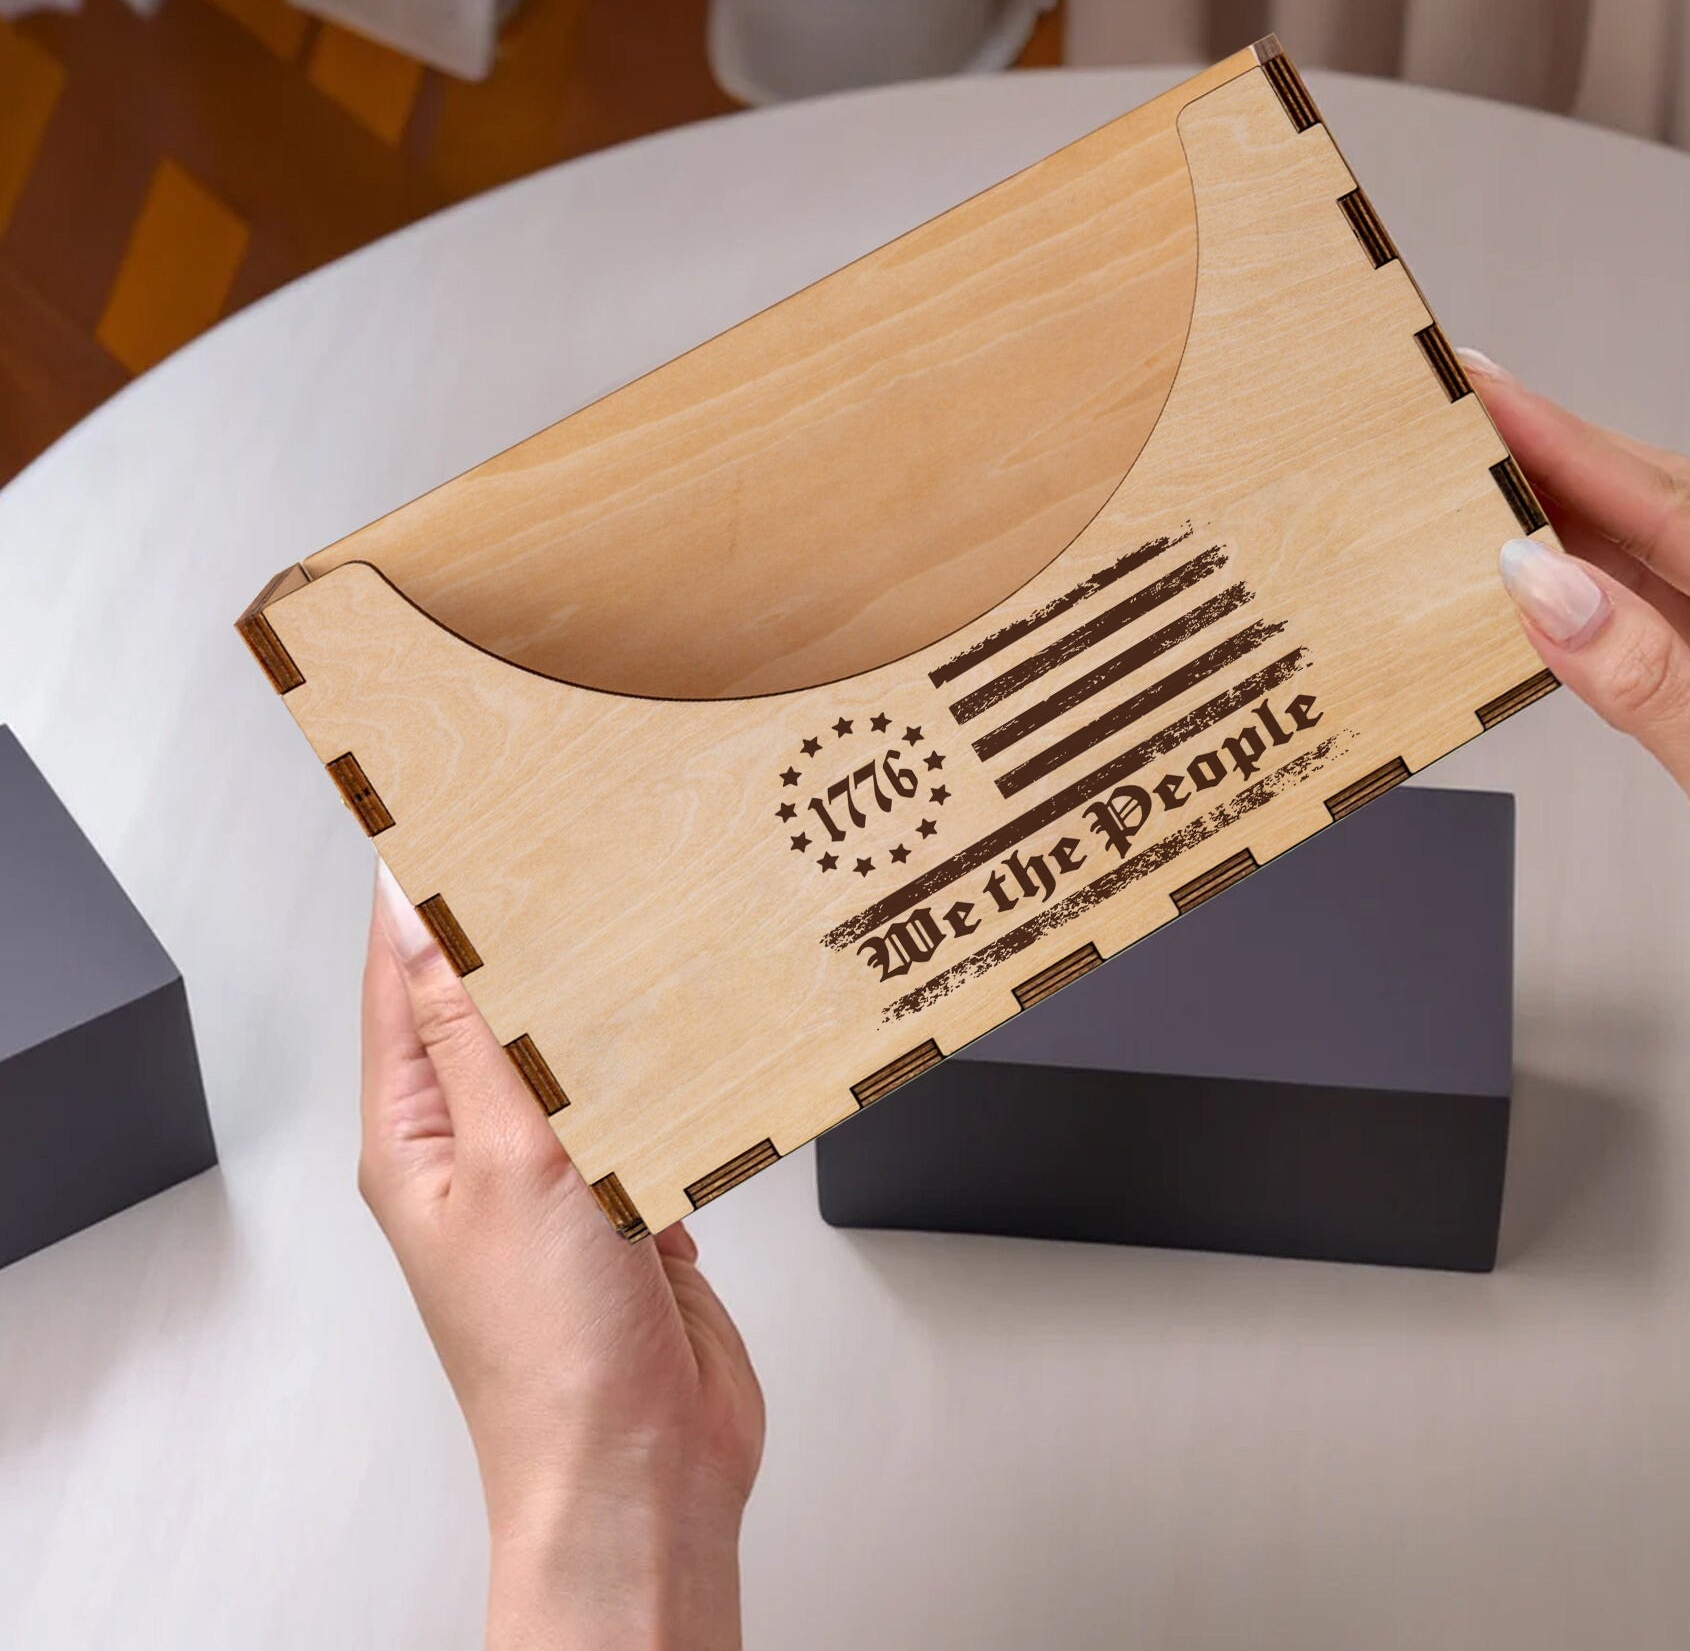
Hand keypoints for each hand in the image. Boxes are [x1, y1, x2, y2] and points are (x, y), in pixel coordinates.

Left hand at [360, 862, 763, 1649]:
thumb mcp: (509, 1163)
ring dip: (615, 996)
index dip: (422, 889)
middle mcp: (480, 1149)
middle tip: (579, 837)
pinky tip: (700, 1031)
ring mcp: (560, 1176)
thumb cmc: (550, 1355)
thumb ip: (479, 1035)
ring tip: (651, 916)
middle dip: (537, 927)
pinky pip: (647, 1103)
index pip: (405, 978)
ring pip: (582, 1050)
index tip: (456, 802)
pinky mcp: (629, 1201)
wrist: (642, 1471)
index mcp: (418, 1136)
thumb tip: (424, 917)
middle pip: (499, 1003)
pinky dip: (671, 1066)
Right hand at [1462, 350, 1689, 1242]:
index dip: (1572, 445)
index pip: (1679, 508)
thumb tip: (1546, 585)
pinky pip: (1649, 632)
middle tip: (1468, 403)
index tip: (1491, 393)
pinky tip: (1534, 581)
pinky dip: (1584, 602)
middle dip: (1561, 455)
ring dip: (1565, 520)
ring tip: (1480, 472)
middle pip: (1666, 513)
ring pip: (1653, 566)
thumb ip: (1648, 683)